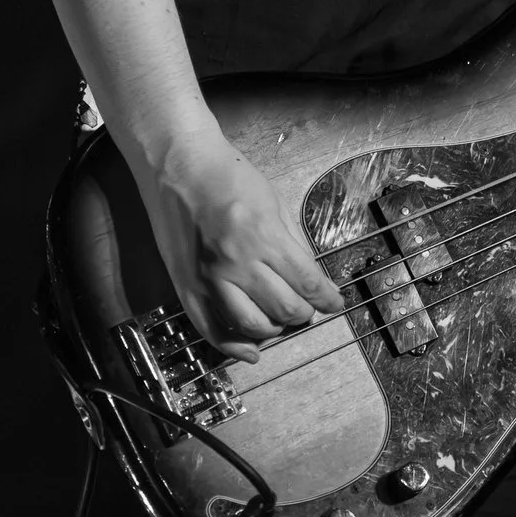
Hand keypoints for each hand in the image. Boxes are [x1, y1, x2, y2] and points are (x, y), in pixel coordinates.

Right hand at [134, 134, 345, 360]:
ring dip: (274, 329)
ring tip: (281, 320)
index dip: (327, 299)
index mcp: (264, 236)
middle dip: (304, 314)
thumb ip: (293, 243)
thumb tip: (309, 277)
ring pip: (251, 325)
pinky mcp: (187, 286)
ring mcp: (209, 277)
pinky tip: (251, 350)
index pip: (307, 283)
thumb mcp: (275, 202)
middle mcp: (237, 261)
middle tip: (307, 309)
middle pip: (284, 308)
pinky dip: (234, 347)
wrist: (181, 166)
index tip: (335, 304)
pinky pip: (211, 329)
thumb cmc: (229, 177)